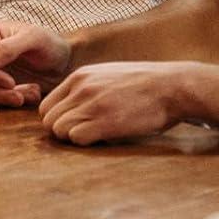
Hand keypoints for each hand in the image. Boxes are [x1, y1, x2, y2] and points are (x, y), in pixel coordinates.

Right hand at [0, 21, 72, 107]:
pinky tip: (32, 94)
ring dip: (4, 97)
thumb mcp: (33, 39)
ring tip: (28, 96)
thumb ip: (7, 49)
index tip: (11, 82)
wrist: (66, 60)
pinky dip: (13, 100)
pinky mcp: (0, 83)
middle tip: (19, 96)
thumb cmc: (50, 43)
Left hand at [38, 62, 191, 145]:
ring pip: (59, 130)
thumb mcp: (107, 75)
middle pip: (48, 120)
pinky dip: (85, 143)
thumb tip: (70, 107)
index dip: (56, 121)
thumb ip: (86, 87)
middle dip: (61, 132)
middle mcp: (81, 88)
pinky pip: (77, 138)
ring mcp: (92, 104)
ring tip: (93, 137)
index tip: (72, 127)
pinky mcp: (106, 121)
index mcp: (79, 77)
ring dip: (72, 139)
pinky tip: (102, 139)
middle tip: (82, 136)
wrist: (172, 87)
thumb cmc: (143, 85)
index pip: (46, 106)